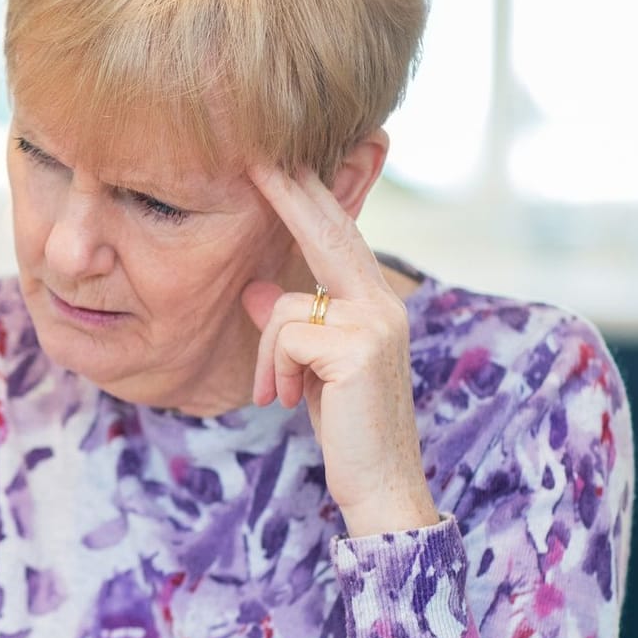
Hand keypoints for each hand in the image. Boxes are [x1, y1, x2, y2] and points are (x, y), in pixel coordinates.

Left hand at [242, 165, 440, 538]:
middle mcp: (382, 301)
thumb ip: (289, 329)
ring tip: (276, 394)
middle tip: (255, 151)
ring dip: (265, 357)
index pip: (336, 234)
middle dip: (289, 191)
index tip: (276, 157)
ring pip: (285, 306)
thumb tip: (255, 291)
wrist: (381, 485)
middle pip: (327, 231)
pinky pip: (284, 337)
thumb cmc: (346, 429)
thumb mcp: (307, 371)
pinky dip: (271, 371)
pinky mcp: (359, 347)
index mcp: (373, 301)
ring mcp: (376, 320)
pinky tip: (286, 401)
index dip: (307, 194)